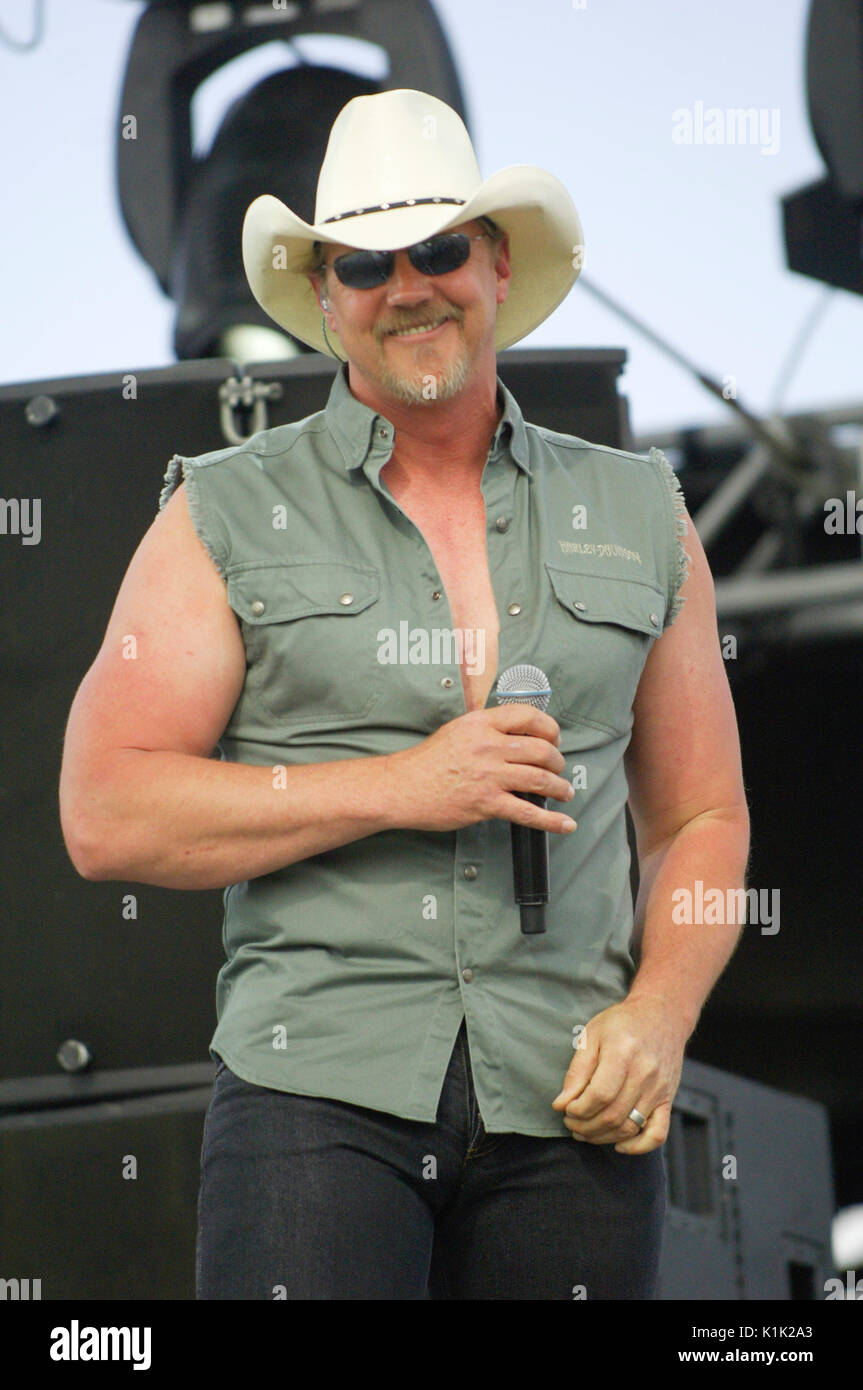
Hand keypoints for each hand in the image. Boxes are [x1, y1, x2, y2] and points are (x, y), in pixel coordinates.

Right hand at [385, 705, 577, 835]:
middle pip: (541, 749)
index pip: (528, 716)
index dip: (549, 727)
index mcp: (481, 724)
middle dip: (557, 761)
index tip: (553, 738)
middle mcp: (488, 746)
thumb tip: (515, 737)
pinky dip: (551, 821)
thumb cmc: (425, 762)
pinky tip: (563, 824)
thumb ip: (486, 730)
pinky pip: (527, 812)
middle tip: (558, 768)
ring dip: (559, 787)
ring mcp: (488, 775)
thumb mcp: (456, 731)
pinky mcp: (486, 803)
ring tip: (564, 792)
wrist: (402, 787)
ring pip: (540, 779)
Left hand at [550, 996, 687, 1153]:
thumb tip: (561, 1104)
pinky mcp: (668, 1099)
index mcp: (623, 1052)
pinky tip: (618, 1145)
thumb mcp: (591, 1035)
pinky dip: (638, 1147)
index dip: (578, 1109)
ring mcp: (659, 1089)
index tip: (565, 1109)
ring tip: (584, 1131)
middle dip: (585, 1126)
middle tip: (570, 1123)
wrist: (662, 1015)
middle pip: (612, 1115)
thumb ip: (576, 1070)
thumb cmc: (622, 1023)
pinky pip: (657, 1134)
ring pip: (629, 1127)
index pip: (599, 1095)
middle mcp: (645, 1073)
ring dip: (602, 1137)